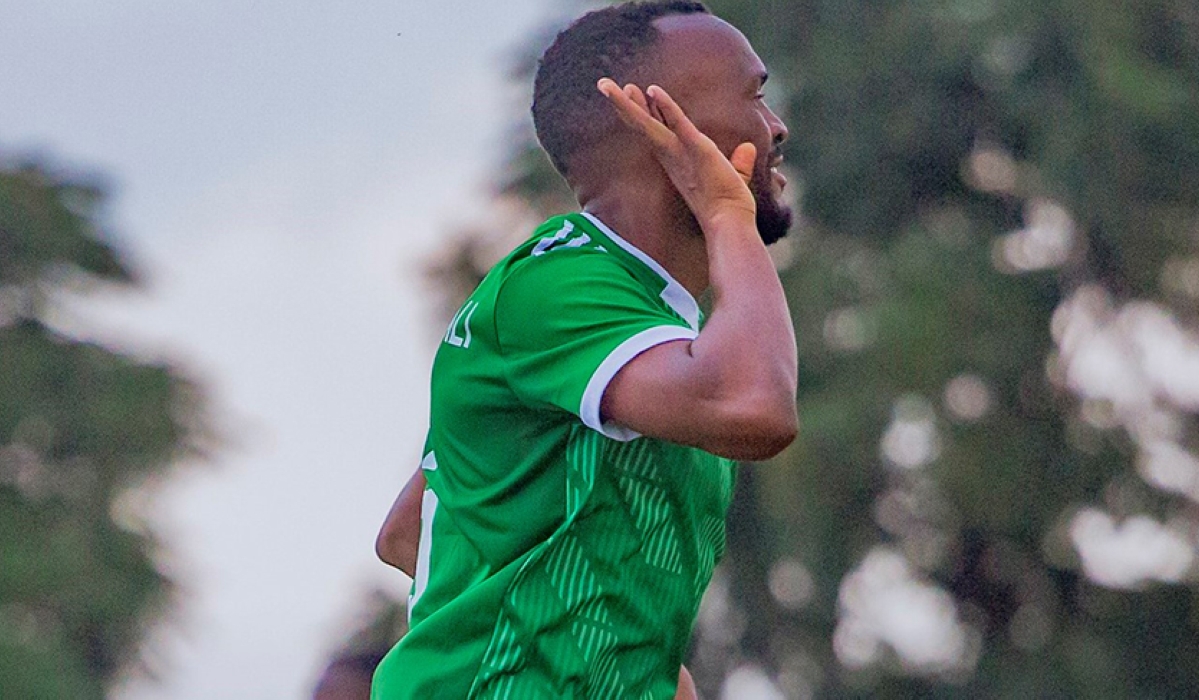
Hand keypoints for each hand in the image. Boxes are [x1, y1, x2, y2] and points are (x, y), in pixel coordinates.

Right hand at [597, 78, 756, 231]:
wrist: (729, 223)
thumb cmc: (729, 206)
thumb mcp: (735, 177)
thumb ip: (739, 162)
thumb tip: (748, 149)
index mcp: (676, 160)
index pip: (655, 131)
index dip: (643, 112)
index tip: (631, 94)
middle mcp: (672, 156)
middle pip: (643, 126)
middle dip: (624, 105)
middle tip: (605, 85)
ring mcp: (680, 153)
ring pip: (648, 124)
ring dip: (628, 104)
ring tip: (606, 86)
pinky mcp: (697, 148)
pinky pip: (678, 123)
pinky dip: (666, 106)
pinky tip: (652, 89)